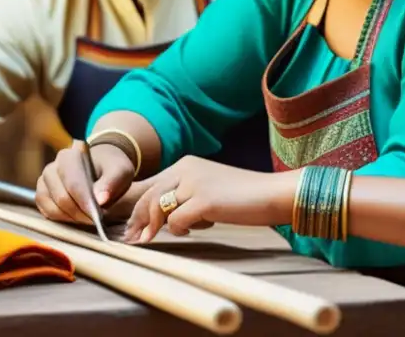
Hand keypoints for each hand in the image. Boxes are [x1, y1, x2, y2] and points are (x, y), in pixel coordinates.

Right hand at [36, 142, 135, 224]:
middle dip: (80, 213)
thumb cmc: (111, 168)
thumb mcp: (120, 171)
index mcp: (71, 156)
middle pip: (61, 197)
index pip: (74, 184)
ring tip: (89, 218)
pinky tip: (77, 217)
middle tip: (96, 220)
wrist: (102, 166)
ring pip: (51, 207)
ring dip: (71, 217)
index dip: (85, 202)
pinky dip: (62, 219)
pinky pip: (46, 212)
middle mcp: (52, 166)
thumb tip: (100, 200)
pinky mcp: (42, 194)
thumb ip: (111, 183)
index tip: (97, 216)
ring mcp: (44, 181)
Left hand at [122, 155, 299, 242]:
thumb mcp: (208, 187)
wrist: (271, 193)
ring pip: (158, 208)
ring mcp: (194, 183)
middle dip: (138, 221)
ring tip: (156, 239)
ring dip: (156, 226)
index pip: (150, 185)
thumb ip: (185, 194)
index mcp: (186, 163)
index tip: (132, 229)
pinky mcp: (204, 200)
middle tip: (133, 241)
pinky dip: (179, 230)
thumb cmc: (242, 195)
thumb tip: (159, 219)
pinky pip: (176, 221)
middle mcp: (186, 169)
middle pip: (148, 196)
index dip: (138, 208)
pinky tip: (193, 230)